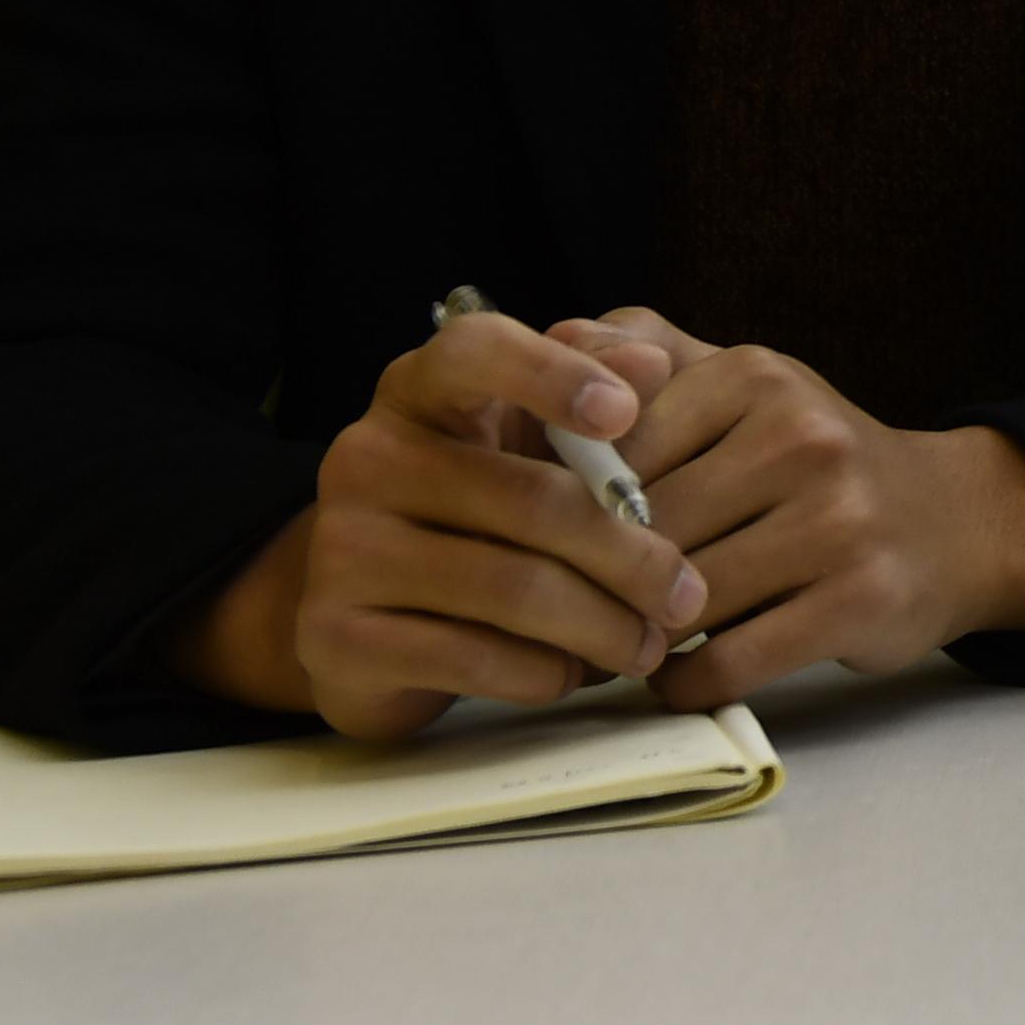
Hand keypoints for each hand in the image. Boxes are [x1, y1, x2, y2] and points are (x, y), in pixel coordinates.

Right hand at [177, 313, 716, 737]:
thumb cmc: (481, 510)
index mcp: (418, 392)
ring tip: (648, 646)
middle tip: (688, 597)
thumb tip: (653, 361)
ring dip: (601, 626)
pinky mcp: (337, 638)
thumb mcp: (531, 438)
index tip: (625, 413)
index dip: (551, 374)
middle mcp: (365, 458)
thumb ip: (594, 387)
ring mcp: (341, 550)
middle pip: (532, 501)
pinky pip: (472, 657)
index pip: (473, 351)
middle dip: (632, 558)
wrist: (369, 614)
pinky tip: (572, 673)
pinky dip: (542, 671)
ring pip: (512, 589)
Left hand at [583, 310, 1024, 712]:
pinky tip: (678, 673)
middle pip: (643, 530)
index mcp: (757, 376)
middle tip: (563, 615)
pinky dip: (684, 681)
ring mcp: (839, 521)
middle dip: (593, 581)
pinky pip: (728, 661)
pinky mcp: (860, 601)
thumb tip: (550, 337)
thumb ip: (644, 352)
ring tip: (615, 645)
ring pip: (681, 600)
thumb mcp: (742, 385)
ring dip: (634, 638)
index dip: (562, 504)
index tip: (546, 540)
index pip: (611, 447)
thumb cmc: (812, 462)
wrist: (953, 522)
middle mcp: (803, 438)